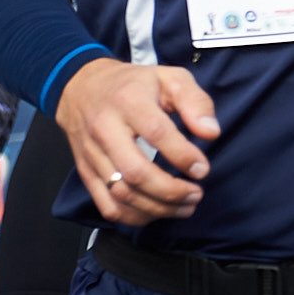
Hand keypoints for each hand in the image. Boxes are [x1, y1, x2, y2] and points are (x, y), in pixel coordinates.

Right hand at [56, 58, 219, 223]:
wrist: (82, 87)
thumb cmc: (135, 84)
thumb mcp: (171, 78)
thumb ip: (196, 101)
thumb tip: (211, 132)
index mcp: (128, 102)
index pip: (156, 133)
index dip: (182, 155)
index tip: (202, 169)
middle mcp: (105, 130)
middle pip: (135, 172)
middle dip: (171, 191)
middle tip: (196, 194)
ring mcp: (91, 154)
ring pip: (121, 193)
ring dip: (157, 208)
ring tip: (185, 206)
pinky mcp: (85, 171)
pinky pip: (105, 204)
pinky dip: (133, 216)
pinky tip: (157, 212)